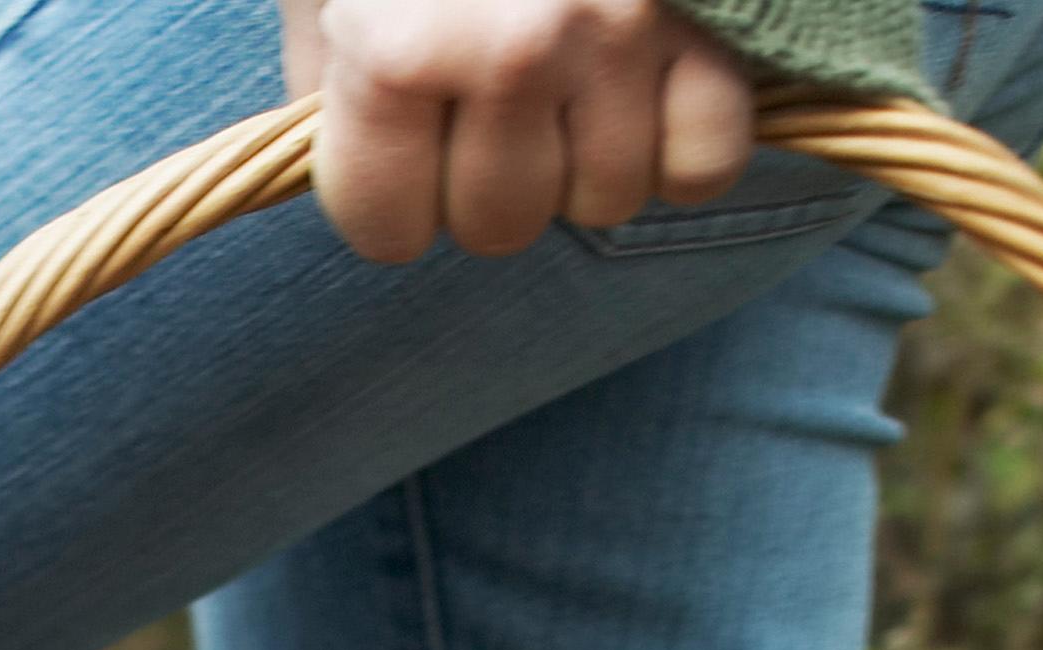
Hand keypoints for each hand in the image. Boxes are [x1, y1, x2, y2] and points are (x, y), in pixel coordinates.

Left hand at [280, 0, 755, 262]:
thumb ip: (330, 73)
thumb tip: (360, 169)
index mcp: (396, 48)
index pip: (387, 229)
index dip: (385, 206)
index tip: (395, 162)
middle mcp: (512, 51)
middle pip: (500, 224)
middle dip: (482, 185)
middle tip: (480, 116)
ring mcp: (622, 36)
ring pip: (605, 201)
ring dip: (581, 167)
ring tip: (563, 95)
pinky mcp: (712, 28)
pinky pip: (704, 162)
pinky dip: (679, 152)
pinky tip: (642, 104)